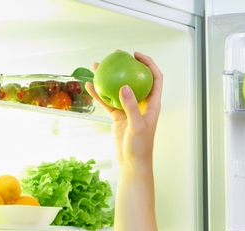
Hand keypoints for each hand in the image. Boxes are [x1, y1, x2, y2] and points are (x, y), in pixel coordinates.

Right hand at [85, 51, 162, 171]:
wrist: (132, 162)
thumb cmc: (140, 147)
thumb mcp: (137, 126)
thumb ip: (131, 107)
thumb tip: (125, 87)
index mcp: (152, 104)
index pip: (155, 79)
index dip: (148, 64)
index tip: (136, 55)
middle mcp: (142, 104)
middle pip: (136, 79)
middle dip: (127, 65)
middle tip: (116, 54)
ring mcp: (130, 109)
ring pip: (119, 88)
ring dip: (109, 77)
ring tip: (97, 66)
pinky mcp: (119, 117)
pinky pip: (108, 101)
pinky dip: (100, 94)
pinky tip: (89, 86)